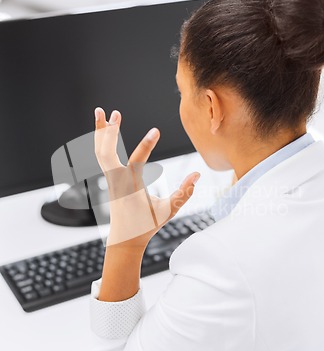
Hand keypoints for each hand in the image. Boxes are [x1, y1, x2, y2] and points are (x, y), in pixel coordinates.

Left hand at [94, 107, 199, 247]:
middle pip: (106, 153)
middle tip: (115, 113)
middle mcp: (117, 182)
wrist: (124, 238)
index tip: (156, 130)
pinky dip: (101, 140)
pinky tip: (105, 128)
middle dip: (109, 132)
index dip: (146, 146)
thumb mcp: (169, 211)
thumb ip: (183, 193)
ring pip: (100, 152)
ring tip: (103, 112)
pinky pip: (102, 156)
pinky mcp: (109, 178)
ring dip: (101, 132)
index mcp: (131, 189)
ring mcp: (110, 179)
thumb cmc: (146, 226)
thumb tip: (197, 175)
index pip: (136, 163)